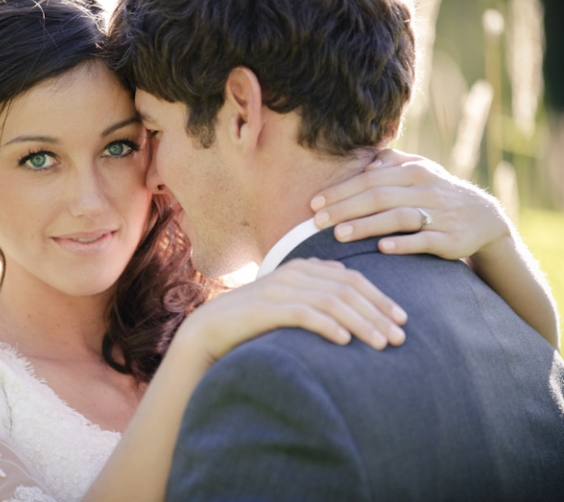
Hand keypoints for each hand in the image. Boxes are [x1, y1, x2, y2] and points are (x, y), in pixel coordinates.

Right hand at [176, 258, 407, 365]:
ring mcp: (279, 289)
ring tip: (382, 344)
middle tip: (401, 336)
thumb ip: (314, 294)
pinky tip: (345, 342)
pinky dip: (328, 327)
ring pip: (332, 302)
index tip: (402, 319)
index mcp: (302, 268)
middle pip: (348, 290)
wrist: (209, 331)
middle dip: (378, 313)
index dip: (380, 297)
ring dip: (362, 323)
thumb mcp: (287, 303)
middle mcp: (294, 273)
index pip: (352, 279)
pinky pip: (304, 314)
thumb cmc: (253, 322)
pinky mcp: (266, 308)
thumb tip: (345, 295)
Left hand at [309, 149, 510, 258]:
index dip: (341, 191)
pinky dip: (403, 244)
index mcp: (413, 172)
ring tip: (340, 235)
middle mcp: (425, 190)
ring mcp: (439, 215)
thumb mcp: (419, 171)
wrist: (483, 218)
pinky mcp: (449, 240)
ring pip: (398, 217)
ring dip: (367, 226)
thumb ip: (391, 163)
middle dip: (345, 209)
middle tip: (316, 221)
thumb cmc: (437, 193)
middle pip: (379, 197)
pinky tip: (381, 249)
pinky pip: (424, 241)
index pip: (370, 180)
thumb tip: (365, 161)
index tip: (314, 204)